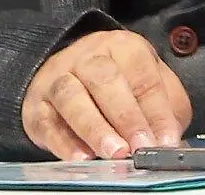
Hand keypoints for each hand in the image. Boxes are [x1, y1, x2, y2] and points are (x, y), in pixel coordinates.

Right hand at [22, 29, 191, 160]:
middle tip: (140, 146)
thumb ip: (164, 108)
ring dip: (95, 128)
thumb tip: (168, 139)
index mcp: (122, 47)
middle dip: (126, 116)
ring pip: (72, 97)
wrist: (64, 73)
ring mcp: (58, 79)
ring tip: (114, 153)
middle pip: (105, 80)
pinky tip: (81, 158)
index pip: (142, 76)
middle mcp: (88, 57)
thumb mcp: (148, 84)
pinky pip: (47, 123)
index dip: (157, 111)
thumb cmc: (117, 83)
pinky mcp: (36, 106)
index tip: (165, 140)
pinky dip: (64, 143)